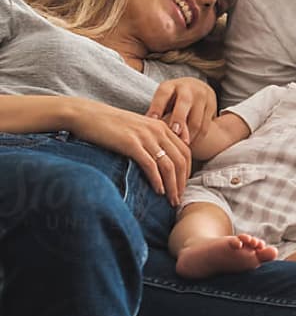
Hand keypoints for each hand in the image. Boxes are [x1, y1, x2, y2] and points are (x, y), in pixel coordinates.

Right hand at [69, 99, 191, 205]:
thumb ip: (151, 140)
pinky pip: (150, 165)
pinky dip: (157, 180)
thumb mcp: (138, 129)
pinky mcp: (131, 144)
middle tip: (179, 199)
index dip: (187, 171)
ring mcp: (145, 137)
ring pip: (169, 165)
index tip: (183, 186)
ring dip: (173, 185)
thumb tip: (159, 162)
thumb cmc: (110, 125)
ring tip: (172, 200)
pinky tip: (158, 191)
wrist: (87, 115)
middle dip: (182, 182)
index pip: (185, 151)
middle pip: (181, 160)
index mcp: (162, 126)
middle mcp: (158, 130)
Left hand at [146, 78, 216, 144]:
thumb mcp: (164, 99)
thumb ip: (157, 112)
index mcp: (171, 86)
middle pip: (184, 103)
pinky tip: (189, 144)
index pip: (163, 94)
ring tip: (179, 147)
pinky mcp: (212, 106)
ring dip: (187, 135)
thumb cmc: (173, 99)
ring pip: (196, 119)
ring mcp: (202, 96)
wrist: (197, 88)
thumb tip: (145, 131)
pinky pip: (205, 126)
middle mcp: (188, 88)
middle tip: (173, 134)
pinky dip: (197, 137)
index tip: (152, 121)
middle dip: (178, 119)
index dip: (157, 108)